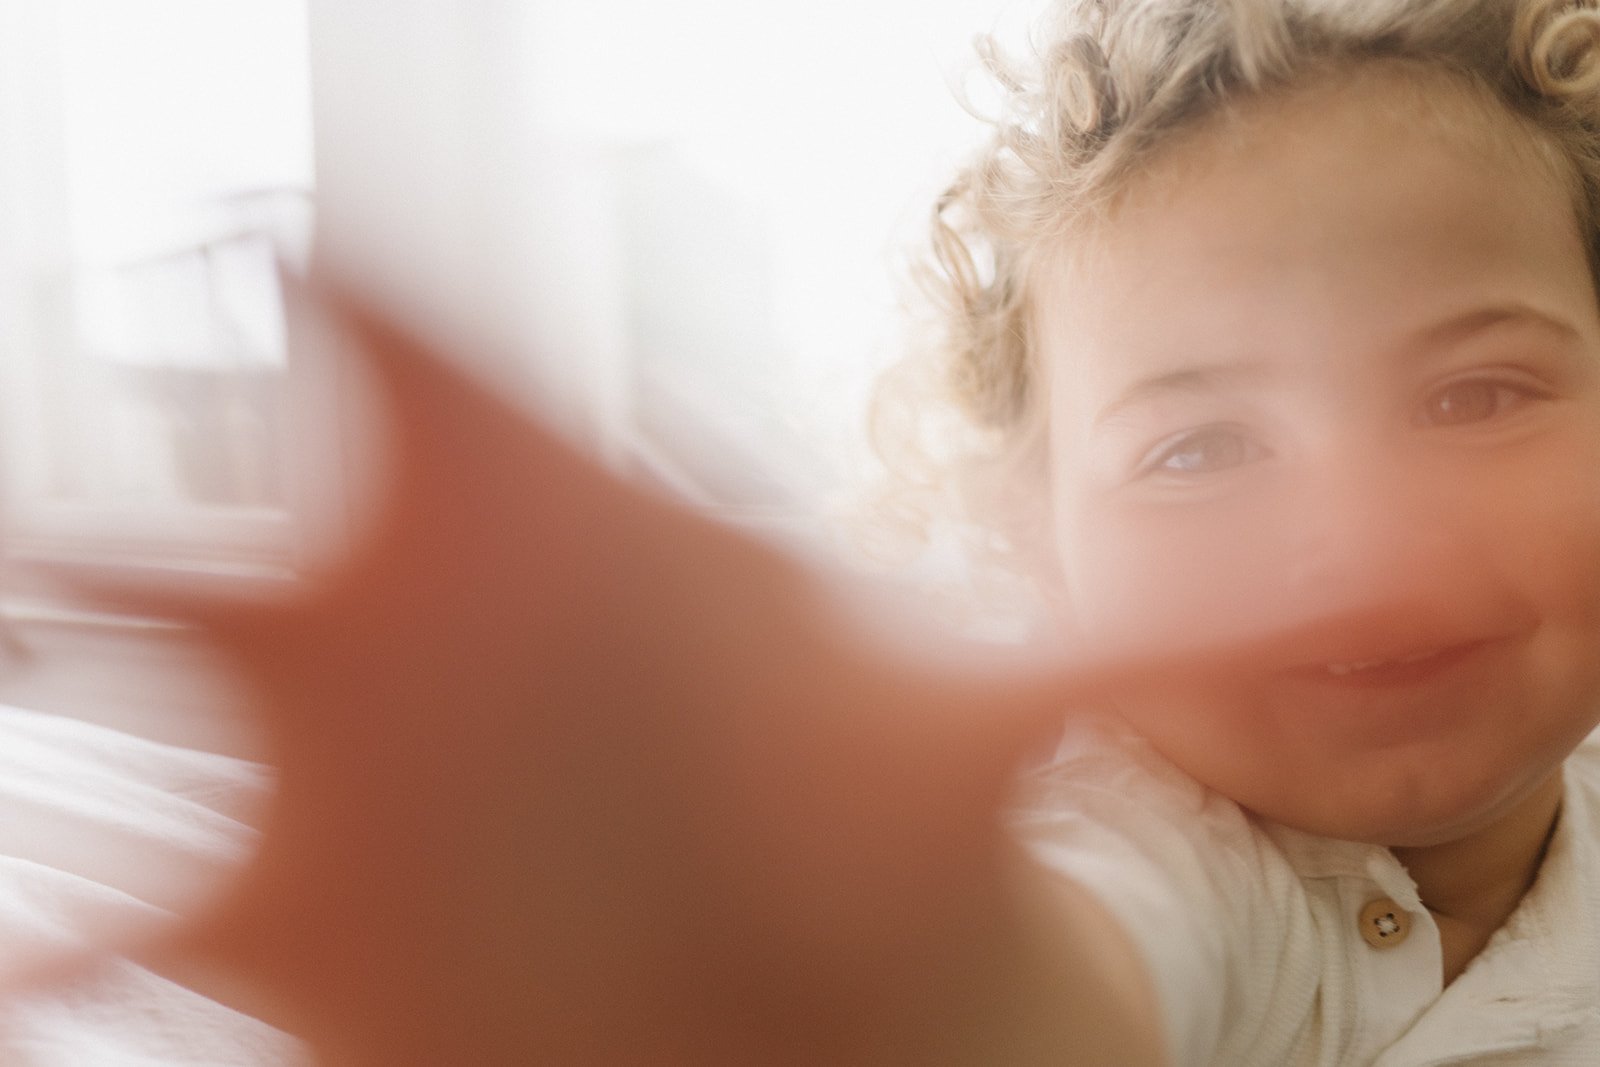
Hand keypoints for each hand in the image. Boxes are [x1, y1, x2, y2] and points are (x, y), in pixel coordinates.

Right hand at [77, 282, 1167, 1065]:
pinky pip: (102, 928)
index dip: (344, 248)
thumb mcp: (1028, 694)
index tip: (290, 221)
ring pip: (102, 665)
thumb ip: (1239, 611)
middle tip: (35, 522)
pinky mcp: (277, 916)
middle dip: (98, 470)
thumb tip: (1532, 548)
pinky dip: (44, 957)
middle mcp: (393, 598)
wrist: (789, 956)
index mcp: (540, 490)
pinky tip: (13, 986)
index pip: (401, 306)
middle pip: (196, 477)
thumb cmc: (864, 787)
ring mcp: (309, 760)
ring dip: (25, 644)